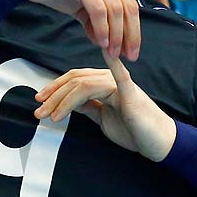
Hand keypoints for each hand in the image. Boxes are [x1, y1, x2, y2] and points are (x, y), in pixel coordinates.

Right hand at [20, 0, 141, 60]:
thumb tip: (105, 42)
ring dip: (116, 35)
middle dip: (130, 35)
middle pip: (128, 7)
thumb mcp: (79, 4)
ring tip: (112, 52)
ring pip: (115, 10)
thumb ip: (94, 20)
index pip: (130, 3)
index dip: (134, 29)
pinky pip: (98, 10)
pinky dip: (102, 28)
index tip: (132, 49)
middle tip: (128, 55)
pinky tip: (101, 42)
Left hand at [32, 48, 176, 161]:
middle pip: (75, 80)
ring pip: (84, 84)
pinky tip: (106, 54)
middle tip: (39, 110)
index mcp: (103, 84)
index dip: (54, 88)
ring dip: (64, 100)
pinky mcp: (130, 92)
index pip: (74, 80)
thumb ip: (89, 108)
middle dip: (53, 95)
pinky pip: (119, 75)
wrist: (157, 142)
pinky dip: (112, 62)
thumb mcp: (103, 118)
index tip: (39, 101)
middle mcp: (109, 79)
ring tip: (52, 115)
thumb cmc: (134, 130)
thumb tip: (70, 103)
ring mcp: (120, 83)